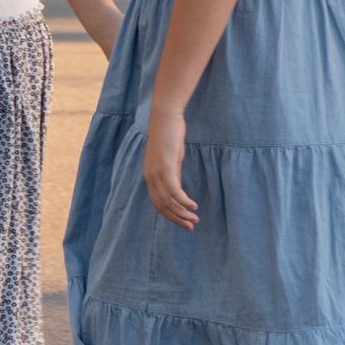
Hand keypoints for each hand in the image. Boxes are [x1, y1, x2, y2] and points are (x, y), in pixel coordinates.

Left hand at [143, 105, 196, 229]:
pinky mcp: (166, 167)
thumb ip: (172, 174)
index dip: (170, 216)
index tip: (183, 223)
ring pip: (168, 201)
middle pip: (162, 207)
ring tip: (194, 219)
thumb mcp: (170, 159)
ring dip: (182, 213)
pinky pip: (174, 190)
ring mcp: (157, 173)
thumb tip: (178, 187)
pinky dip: (184, 201)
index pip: (158, 204)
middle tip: (191, 227)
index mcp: (150, 177)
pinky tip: (193, 205)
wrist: (164, 118)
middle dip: (177, 219)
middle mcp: (150, 178)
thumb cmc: (168, 136)